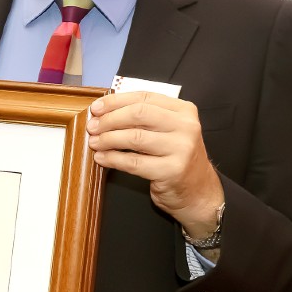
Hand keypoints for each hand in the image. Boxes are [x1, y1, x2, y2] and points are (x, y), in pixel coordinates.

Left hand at [86, 91, 223, 237]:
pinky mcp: (171, 171)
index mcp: (184, 111)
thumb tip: (105, 111)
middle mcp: (186, 127)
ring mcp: (181, 149)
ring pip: (134, 138)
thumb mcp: (170, 131)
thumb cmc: (177, 158)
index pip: (145, 98)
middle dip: (110, 119)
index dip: (116, 101)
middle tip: (93, 126)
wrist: (199, 192)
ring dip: (108, 139)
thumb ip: (146, 118)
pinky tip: (102, 158)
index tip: (97, 108)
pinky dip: (113, 159)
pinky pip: (133, 162)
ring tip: (94, 142)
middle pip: (139, 114)